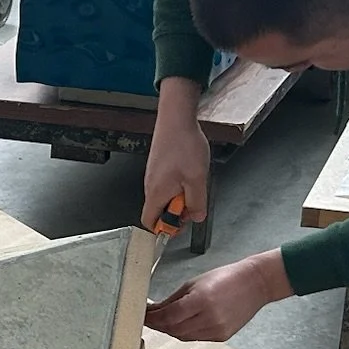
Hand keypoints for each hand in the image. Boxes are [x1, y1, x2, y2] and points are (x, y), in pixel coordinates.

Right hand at [142, 77, 209, 228]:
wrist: (176, 119)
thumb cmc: (184, 146)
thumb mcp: (197, 180)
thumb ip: (197, 203)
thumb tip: (196, 218)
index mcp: (157, 193)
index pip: (150, 222)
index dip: (165, 228)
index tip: (182, 222)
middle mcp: (150, 186)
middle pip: (159, 210)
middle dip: (177, 210)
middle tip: (193, 199)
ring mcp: (153, 175)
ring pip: (165, 196)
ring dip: (180, 195)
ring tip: (193, 181)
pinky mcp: (157, 166)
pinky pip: (166, 184)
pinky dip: (178, 184)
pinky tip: (189, 172)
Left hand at [145, 250, 293, 340]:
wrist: (255, 283)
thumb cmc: (226, 277)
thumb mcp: (194, 283)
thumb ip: (173, 299)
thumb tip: (154, 310)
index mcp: (201, 300)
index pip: (168, 317)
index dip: (152, 319)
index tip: (143, 316)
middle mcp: (209, 318)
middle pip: (173, 329)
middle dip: (158, 325)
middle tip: (149, 319)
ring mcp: (217, 330)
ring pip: (182, 336)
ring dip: (170, 330)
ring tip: (164, 321)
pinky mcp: (222, 336)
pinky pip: (195, 338)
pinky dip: (185, 332)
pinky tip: (182, 324)